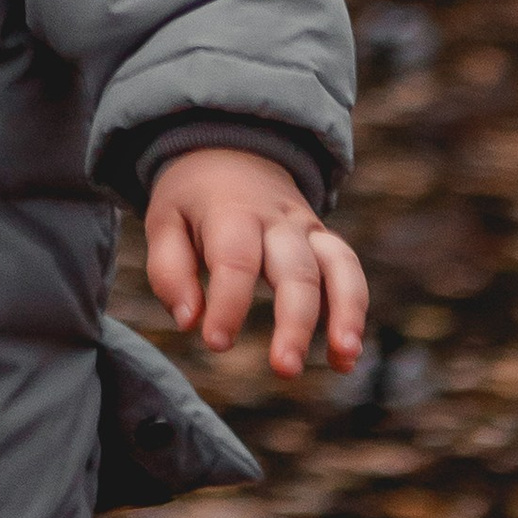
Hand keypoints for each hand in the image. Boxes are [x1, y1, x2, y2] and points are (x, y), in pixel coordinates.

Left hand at [144, 148, 366, 376]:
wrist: (230, 147)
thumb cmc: (191, 198)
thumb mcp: (164, 220)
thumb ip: (169, 271)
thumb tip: (189, 322)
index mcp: (231, 212)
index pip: (235, 260)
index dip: (228, 304)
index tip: (216, 343)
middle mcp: (277, 220)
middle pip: (296, 270)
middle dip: (295, 322)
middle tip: (284, 369)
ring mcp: (307, 228)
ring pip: (338, 267)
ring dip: (345, 314)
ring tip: (343, 359)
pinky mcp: (324, 240)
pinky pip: (348, 272)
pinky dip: (353, 313)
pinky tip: (343, 358)